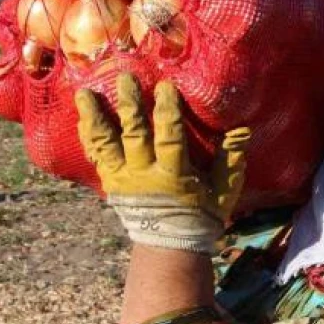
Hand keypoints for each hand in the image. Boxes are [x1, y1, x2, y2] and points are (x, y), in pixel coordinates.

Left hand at [75, 73, 250, 253]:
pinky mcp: (109, 182)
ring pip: (105, 145)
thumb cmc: (201, 215)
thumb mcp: (224, 191)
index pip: (169, 139)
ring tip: (85, 93)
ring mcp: (122, 179)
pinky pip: (95, 157)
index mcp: (174, 176)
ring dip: (94, 118)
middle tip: (126, 77)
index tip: (166, 87)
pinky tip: (82, 116)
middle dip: (130, 105)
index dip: (167, 113)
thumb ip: (231, 161)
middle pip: (134, 135)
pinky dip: (87, 136)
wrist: (169, 246)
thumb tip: (242, 130)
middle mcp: (143, 175)